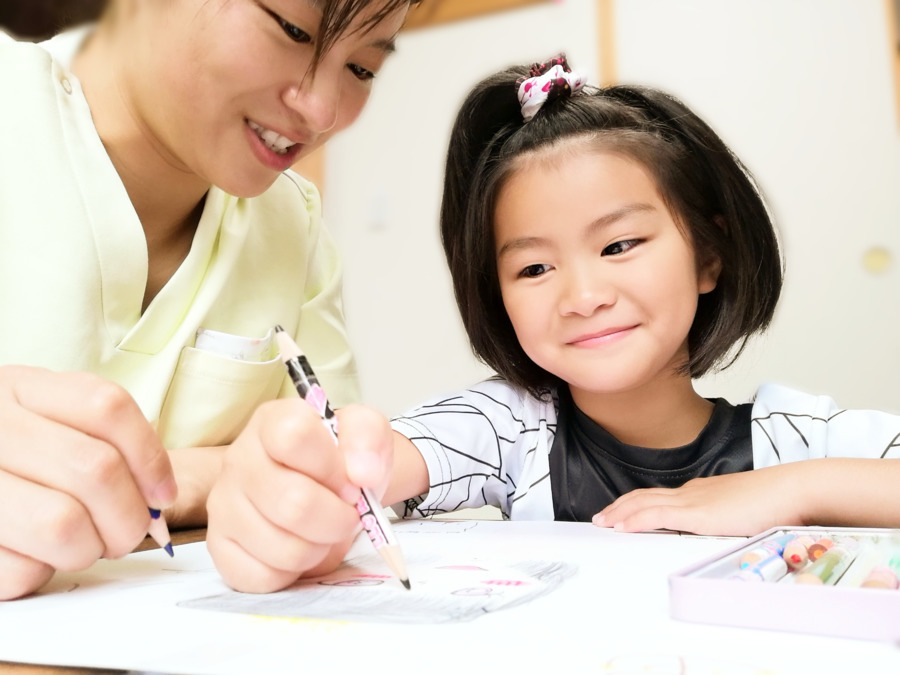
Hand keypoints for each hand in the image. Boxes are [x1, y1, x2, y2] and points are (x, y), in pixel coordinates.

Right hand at [0, 366, 176, 599]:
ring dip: (88, 548)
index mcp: (20, 389)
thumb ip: (103, 443)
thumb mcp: (48, 421)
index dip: (150, 457)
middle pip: (96, 469)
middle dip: (129, 517)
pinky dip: (43, 572)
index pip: (107, 407)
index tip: (163, 495)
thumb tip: (158, 499)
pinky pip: (22, 569)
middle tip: (127, 533)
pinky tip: (35, 556)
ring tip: (81, 546)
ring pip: (61, 524)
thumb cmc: (14, 455)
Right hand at [206, 401, 392, 592]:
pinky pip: (264, 578)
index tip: (351, 482)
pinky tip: (299, 547)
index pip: (293, 437)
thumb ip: (370, 441)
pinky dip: (294, 573)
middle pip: (294, 504)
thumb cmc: (340, 458)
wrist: (323, 483)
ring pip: (284, 549)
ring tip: (323, 531)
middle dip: (337, 519)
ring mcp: (222, 505)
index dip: (332, 468)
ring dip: (320, 548)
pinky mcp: (219, 548)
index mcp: (271, 422)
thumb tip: (363, 474)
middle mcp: (238, 460)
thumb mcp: (365, 432)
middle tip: (347, 514)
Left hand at [591, 465, 807, 535]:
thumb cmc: (778, 502)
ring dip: (620, 513)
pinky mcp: (699, 513)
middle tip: (601, 518)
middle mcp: (692, 492)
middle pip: (644, 496)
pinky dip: (635, 519)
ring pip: (644, 503)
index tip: (620, 512)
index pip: (659, 496)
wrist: (793, 489)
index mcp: (702, 491)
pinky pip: (657, 515)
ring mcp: (694, 501)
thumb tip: (723, 529)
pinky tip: (621, 527)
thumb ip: (728, 517)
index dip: (636, 503)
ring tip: (603, 522)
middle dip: (620, 507)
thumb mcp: (744, 510)